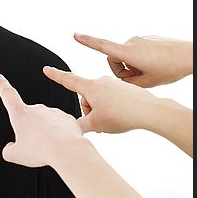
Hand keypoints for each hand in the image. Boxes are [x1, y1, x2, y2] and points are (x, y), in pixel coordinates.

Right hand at [0, 74, 83, 166]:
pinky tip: (60, 145)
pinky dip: (59, 135)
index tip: (0, 78)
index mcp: (21, 114)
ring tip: (49, 148)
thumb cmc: (41, 151)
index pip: (8, 95)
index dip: (3, 86)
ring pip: (46, 123)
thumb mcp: (16, 155)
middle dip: (31, 130)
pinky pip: (60, 126)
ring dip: (46, 133)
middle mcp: (37, 109)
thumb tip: (9, 149)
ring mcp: (53, 112)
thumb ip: (9, 151)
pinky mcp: (67, 118)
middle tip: (34, 146)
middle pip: (29, 118)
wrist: (67, 151)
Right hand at [43, 67, 161, 133]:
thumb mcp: (96, 124)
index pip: (68, 80)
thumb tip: (70, 128)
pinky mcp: (125, 88)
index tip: (47, 69)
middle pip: (85, 96)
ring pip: (99, 98)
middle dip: (89, 109)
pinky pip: (112, 98)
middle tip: (99, 122)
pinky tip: (122, 116)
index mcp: (91, 86)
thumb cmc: (122, 115)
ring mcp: (114, 84)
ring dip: (100, 110)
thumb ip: (78, 126)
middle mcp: (101, 81)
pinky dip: (112, 108)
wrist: (149, 111)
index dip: (56, 75)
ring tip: (112, 120)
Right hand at [73, 33, 192, 87]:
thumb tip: (120, 82)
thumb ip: (127, 83)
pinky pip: (138, 52)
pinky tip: (156, 66)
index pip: (101, 45)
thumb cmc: (171, 69)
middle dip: (122, 70)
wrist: (190, 56)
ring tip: (150, 73)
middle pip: (115, 59)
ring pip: (127, 56)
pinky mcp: (148, 39)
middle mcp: (131, 42)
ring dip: (133, 66)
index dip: (86, 41)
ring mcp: (140, 39)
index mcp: (128, 52)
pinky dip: (142, 61)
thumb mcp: (146, 83)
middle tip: (138, 80)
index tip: (75, 35)